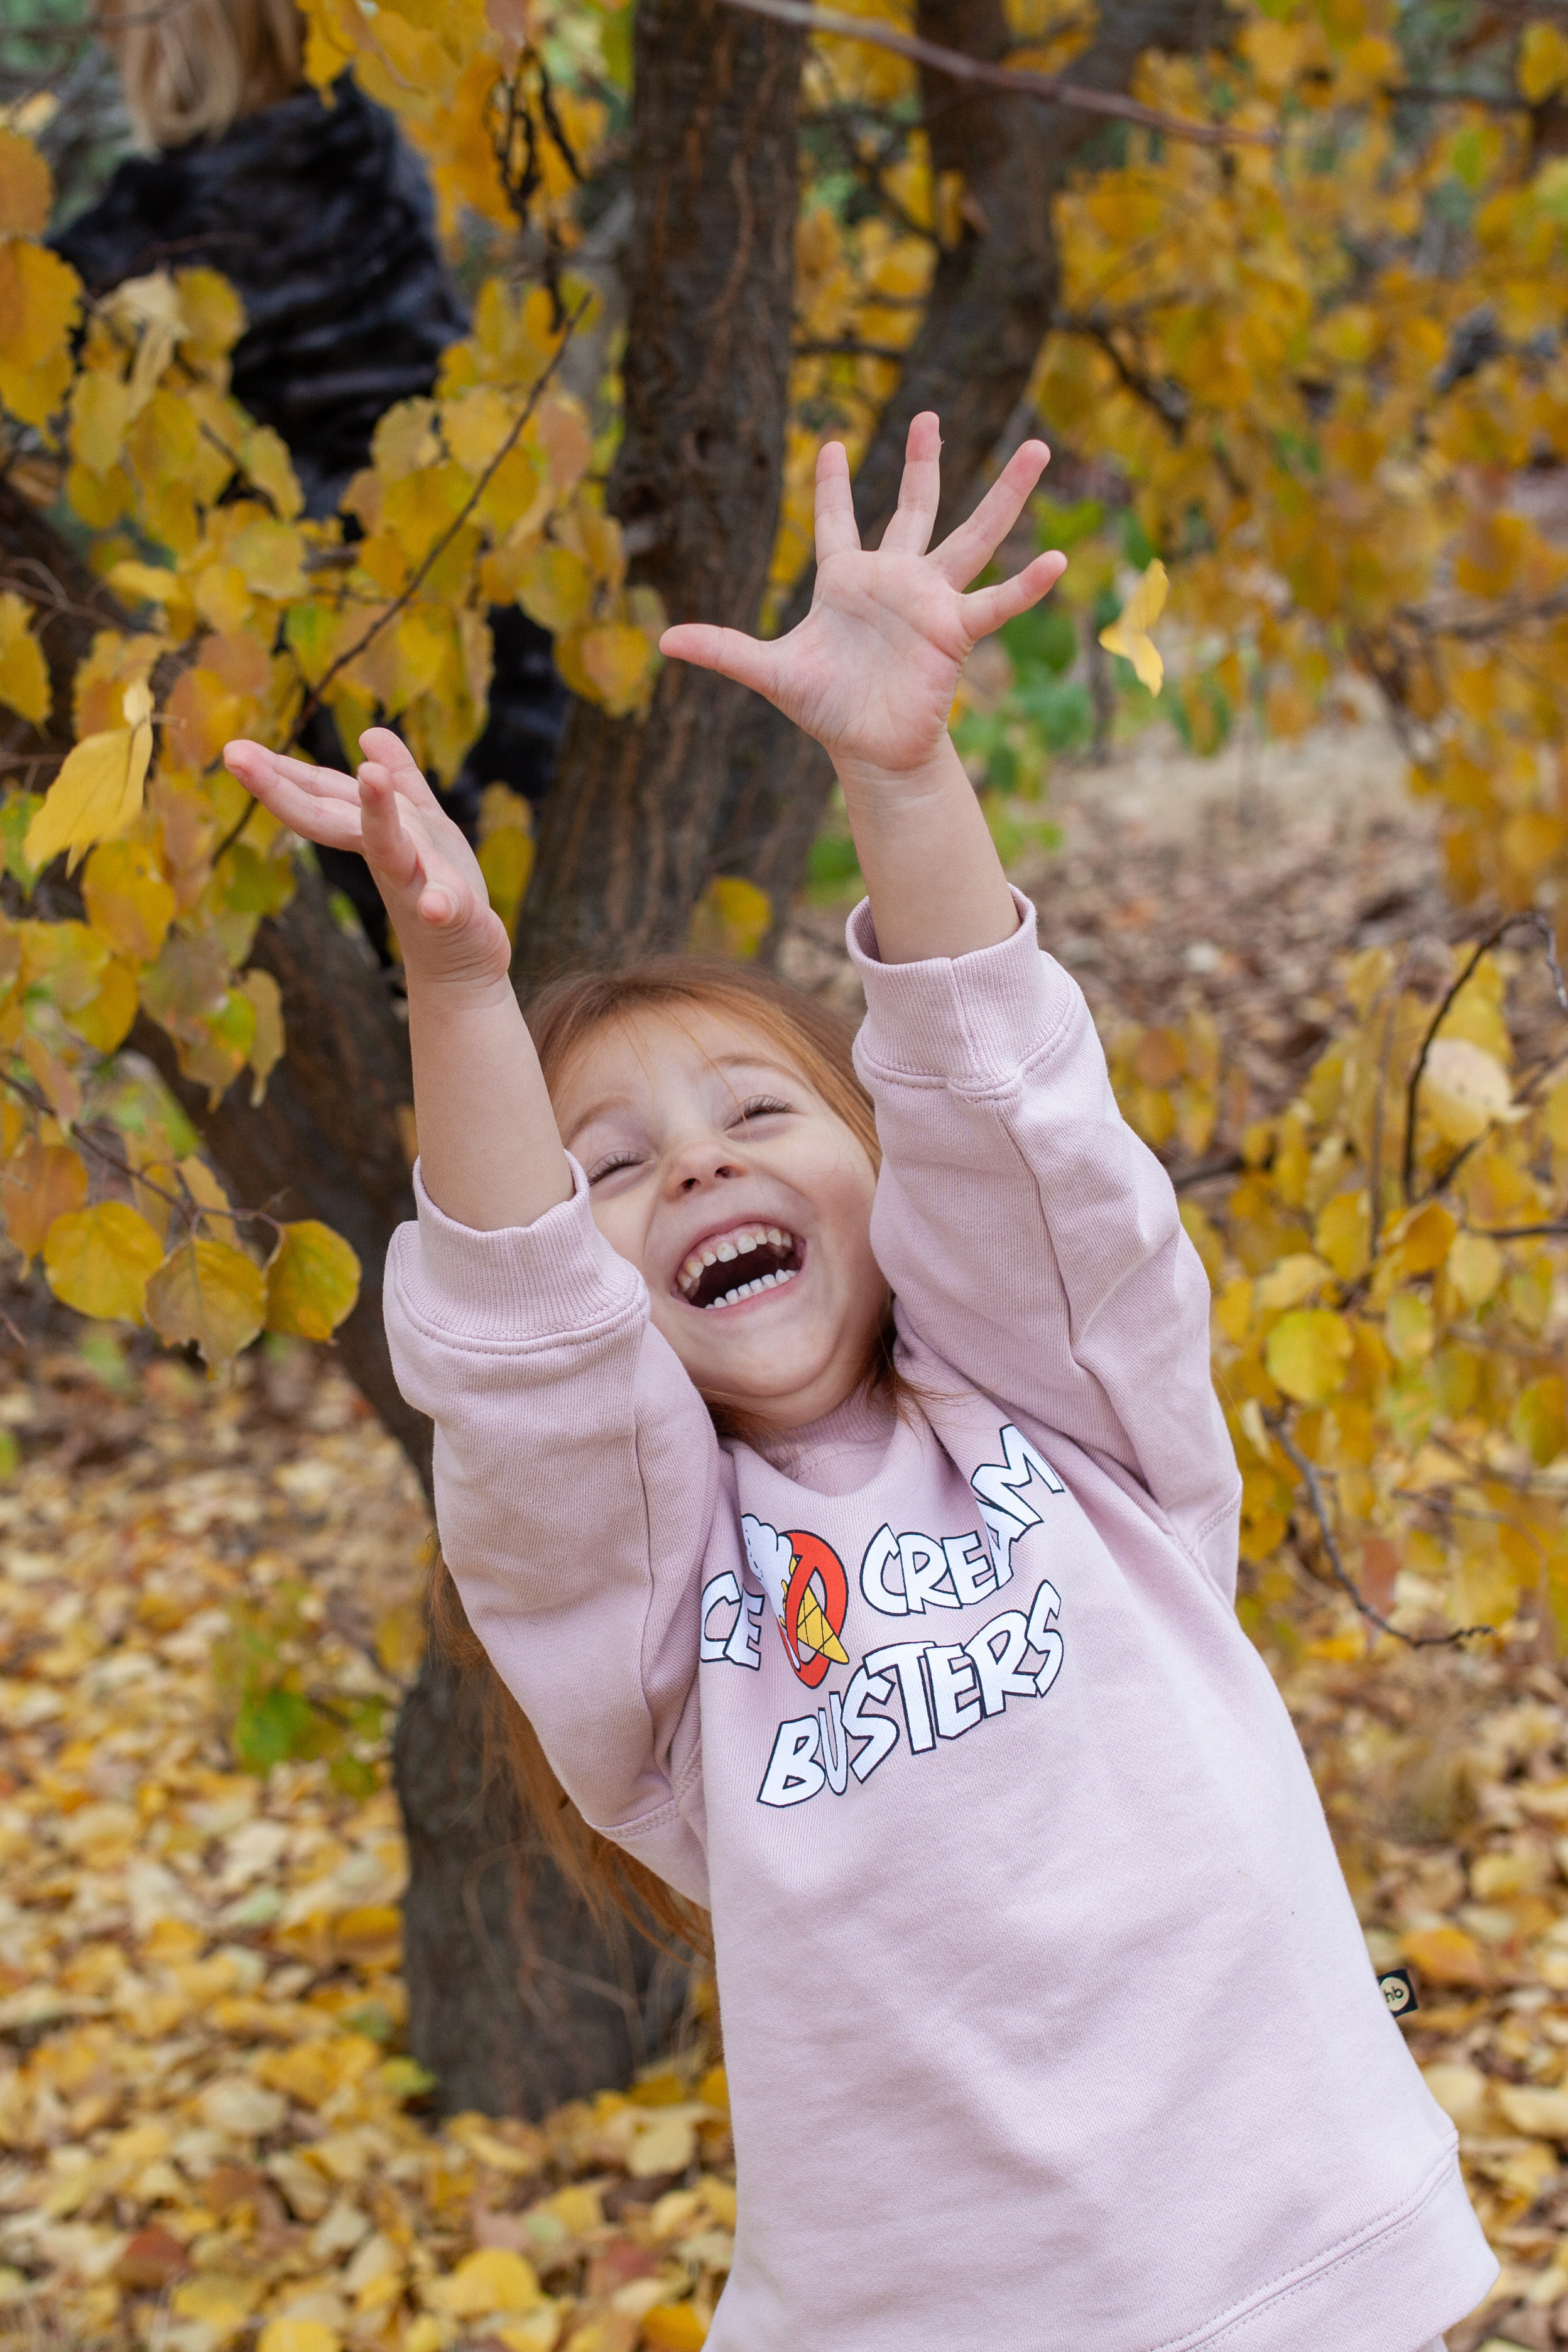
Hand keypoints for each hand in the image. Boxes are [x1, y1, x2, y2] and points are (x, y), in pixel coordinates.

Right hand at [223, 726, 510, 994]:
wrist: (464, 965)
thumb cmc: (437, 890)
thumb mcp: (421, 824)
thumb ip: (401, 779)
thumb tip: (369, 732)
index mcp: (373, 831)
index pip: (321, 796)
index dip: (279, 772)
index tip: (232, 750)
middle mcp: (385, 856)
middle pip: (331, 818)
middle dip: (285, 788)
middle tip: (234, 755)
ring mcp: (416, 886)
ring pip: (391, 849)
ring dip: (379, 814)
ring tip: (369, 776)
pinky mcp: (452, 917)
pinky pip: (445, 908)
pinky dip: (439, 905)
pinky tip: (436, 906)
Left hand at [660, 412, 1066, 789]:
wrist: (868, 749)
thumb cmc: (825, 707)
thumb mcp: (769, 672)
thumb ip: (723, 649)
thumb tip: (663, 640)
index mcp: (846, 580)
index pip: (839, 522)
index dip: (835, 488)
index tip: (835, 444)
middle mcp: (894, 580)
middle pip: (916, 508)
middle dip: (925, 462)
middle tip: (930, 414)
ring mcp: (930, 601)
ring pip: (972, 535)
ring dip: (1004, 494)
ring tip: (1038, 446)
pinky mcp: (955, 631)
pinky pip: (996, 603)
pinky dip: (1026, 585)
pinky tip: (1057, 560)